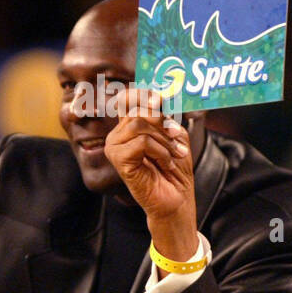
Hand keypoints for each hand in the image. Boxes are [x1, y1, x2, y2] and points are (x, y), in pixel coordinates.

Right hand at [103, 87, 197, 260]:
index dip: (143, 94)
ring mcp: (114, 147)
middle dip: (164, 124)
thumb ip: (165, 115)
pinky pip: (141, 142)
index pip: (127, 98)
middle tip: (177, 139)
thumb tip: (158, 96)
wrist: (176, 198)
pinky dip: (160, 151)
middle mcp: (117, 135)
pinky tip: (165, 164)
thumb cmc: (174, 168)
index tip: (162, 100)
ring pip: (140, 125)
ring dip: (165, 140)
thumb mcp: (174, 135)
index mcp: (128, 127)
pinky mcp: (118, 160)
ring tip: (174, 155)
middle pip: (139, 110)